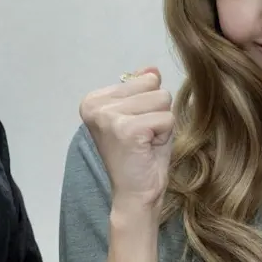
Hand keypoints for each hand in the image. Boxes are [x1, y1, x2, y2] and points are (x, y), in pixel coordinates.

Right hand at [79, 67, 174, 216]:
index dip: (150, 104)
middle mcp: (96, 105)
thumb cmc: (142, 155)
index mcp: (94, 99)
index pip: (145, 79)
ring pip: (162, 100)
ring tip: (147, 141)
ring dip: (162, 123)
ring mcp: (109, 116)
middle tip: (144, 136)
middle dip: (157, 112)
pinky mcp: (126, 129)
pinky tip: (149, 148)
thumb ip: (143, 89)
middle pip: (155, 87)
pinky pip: (166, 118)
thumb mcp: (143, 114)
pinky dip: (164, 135)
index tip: (137, 127)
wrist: (137, 193)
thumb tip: (151, 68)